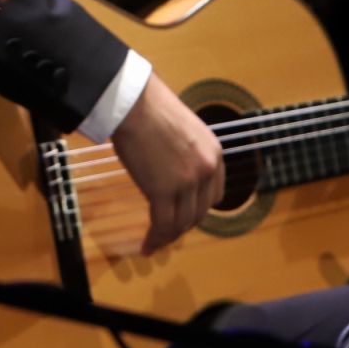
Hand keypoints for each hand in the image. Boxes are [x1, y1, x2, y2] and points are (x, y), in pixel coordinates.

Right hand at [111, 72, 224, 254]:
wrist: (133, 102)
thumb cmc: (149, 108)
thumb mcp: (183, 130)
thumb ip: (187, 153)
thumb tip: (173, 169)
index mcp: (214, 153)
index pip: (214, 195)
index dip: (198, 209)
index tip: (183, 216)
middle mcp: (207, 169)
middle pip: (199, 212)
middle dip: (182, 225)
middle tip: (166, 231)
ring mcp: (187, 182)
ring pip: (181, 222)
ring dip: (168, 236)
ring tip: (154, 241)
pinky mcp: (163, 190)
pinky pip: (163, 224)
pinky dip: (156, 239)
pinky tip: (147, 245)